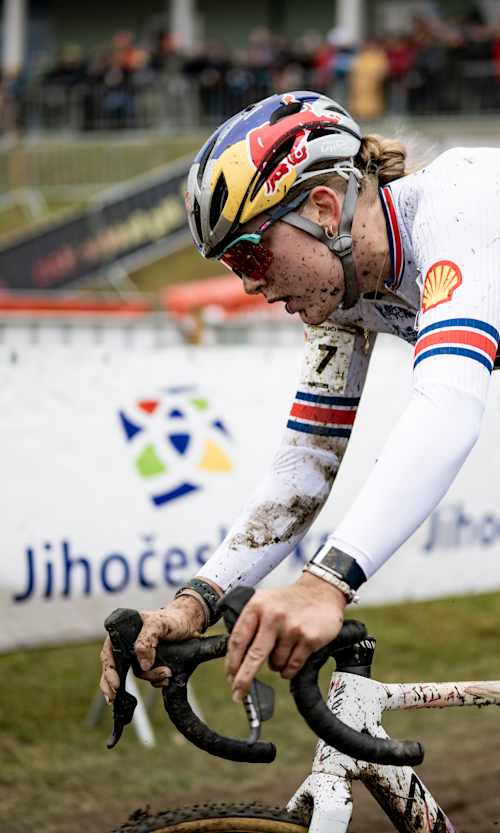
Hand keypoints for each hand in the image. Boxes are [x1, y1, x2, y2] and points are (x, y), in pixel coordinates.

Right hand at [99, 595, 205, 703]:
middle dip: (115, 685)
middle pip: (116, 668)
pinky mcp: (152, 664)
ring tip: (167, 673)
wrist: (189, 623)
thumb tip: (142, 664)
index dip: (109, 671)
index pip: (109, 653)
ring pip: (138, 673)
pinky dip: (157, 680)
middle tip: (114, 699)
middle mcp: (129, 646)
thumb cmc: (171, 619)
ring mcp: (140, 656)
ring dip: (151, 677)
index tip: (115, 685)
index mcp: (124, 633)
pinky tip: (166, 678)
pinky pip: (149, 678)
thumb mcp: (158, 624)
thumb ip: (147, 640)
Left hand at [225, 572, 345, 701]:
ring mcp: (292, 627)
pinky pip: (292, 666)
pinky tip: (292, 656)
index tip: (229, 676)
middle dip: (244, 679)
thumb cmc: (287, 602)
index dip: (232, 662)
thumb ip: (249, 625)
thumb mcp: (263, 603)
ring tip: (283, 649)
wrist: (321, 591)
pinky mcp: (309, 638)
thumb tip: (235, 660)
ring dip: (276, 665)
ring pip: (275, 663)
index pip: (238, 639)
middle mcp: (273, 616)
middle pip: (254, 656)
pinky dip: (289, 669)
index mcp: (257, 606)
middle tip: (237, 694)